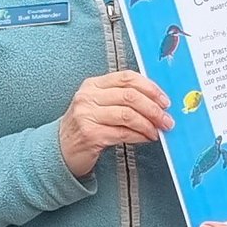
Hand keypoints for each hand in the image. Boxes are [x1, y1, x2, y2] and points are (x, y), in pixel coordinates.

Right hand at [59, 69, 173, 177]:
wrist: (60, 149)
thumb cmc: (85, 126)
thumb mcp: (98, 105)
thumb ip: (122, 99)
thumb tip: (156, 103)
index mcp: (93, 85)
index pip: (126, 78)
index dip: (150, 88)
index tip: (164, 100)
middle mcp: (88, 97)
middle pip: (130, 96)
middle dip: (154, 108)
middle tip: (166, 119)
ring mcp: (87, 115)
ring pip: (128, 115)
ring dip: (149, 124)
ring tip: (158, 131)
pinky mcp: (91, 134)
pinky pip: (123, 133)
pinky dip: (140, 136)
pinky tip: (146, 138)